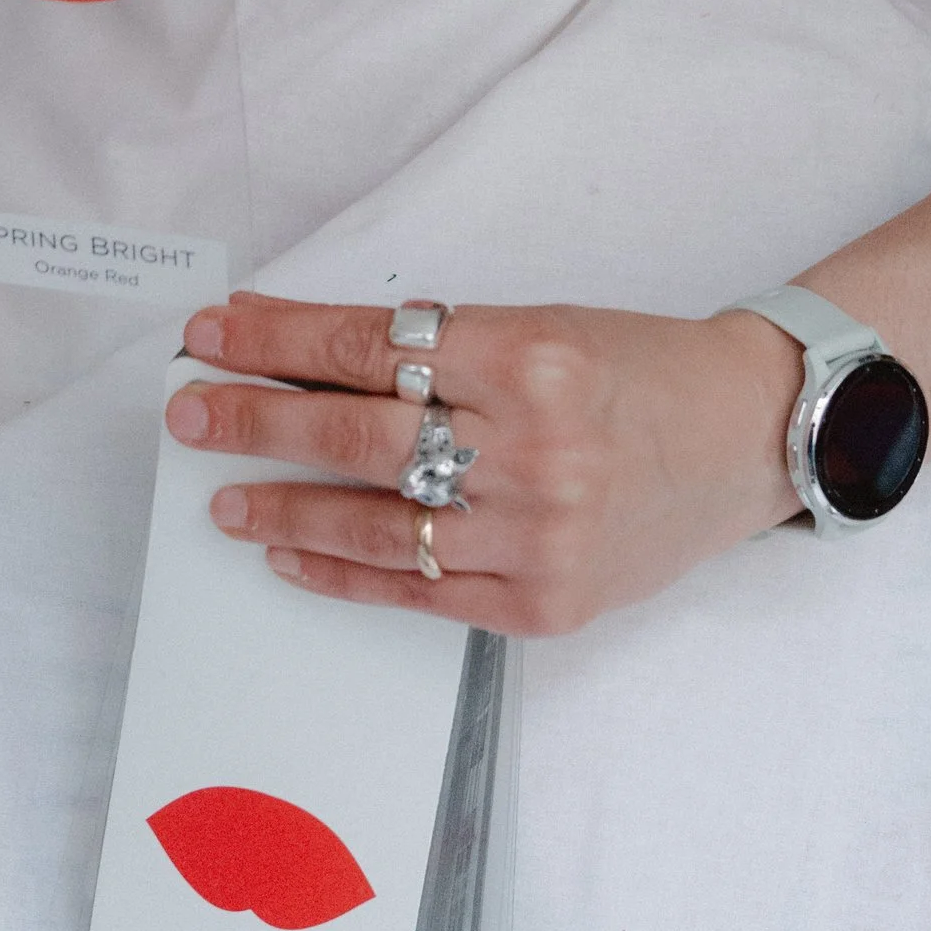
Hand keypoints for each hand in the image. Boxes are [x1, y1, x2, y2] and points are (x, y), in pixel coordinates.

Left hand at [165, 296, 804, 635]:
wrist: (742, 438)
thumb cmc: (632, 368)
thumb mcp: (538, 325)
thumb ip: (438, 350)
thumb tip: (305, 356)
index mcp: (531, 356)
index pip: (371, 348)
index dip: (279, 340)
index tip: (213, 334)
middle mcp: (535, 449)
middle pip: (360, 436)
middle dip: (258, 420)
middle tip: (188, 412)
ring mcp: (540, 538)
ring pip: (380, 525)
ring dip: (285, 507)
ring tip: (222, 495)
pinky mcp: (545, 605)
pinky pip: (421, 593)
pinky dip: (346, 574)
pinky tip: (290, 552)